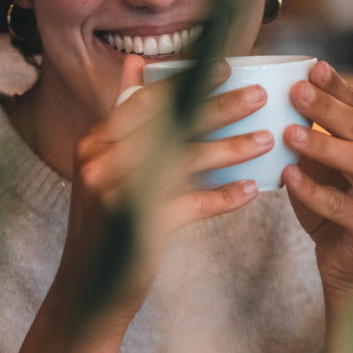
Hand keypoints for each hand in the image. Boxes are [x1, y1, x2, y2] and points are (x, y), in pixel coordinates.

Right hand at [55, 54, 273, 326]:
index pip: (146, 101)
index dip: (187, 82)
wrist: (88, 288)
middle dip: (218, 107)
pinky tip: (250, 190)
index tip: (225, 68)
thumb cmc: (106, 224)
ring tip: (264, 141)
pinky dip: (223, 196)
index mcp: (94, 142)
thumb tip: (134, 64)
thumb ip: (122, 120)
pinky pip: (190, 204)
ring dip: (230, 149)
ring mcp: (116, 194)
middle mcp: (100, 162)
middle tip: (258, 97)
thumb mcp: (103, 167)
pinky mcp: (137, 226)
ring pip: (184, 160)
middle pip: (170, 124)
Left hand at [282, 61, 352, 295]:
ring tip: (288, 133)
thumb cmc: (328, 204)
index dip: (337, 86)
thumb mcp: (318, 165)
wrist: (347, 261)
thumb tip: (278, 97)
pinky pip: (341, 205)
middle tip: (295, 91)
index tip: (312, 67)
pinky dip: (313, 190)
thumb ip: (309, 135)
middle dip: (327, 107)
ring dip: (321, 145)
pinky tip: (289, 176)